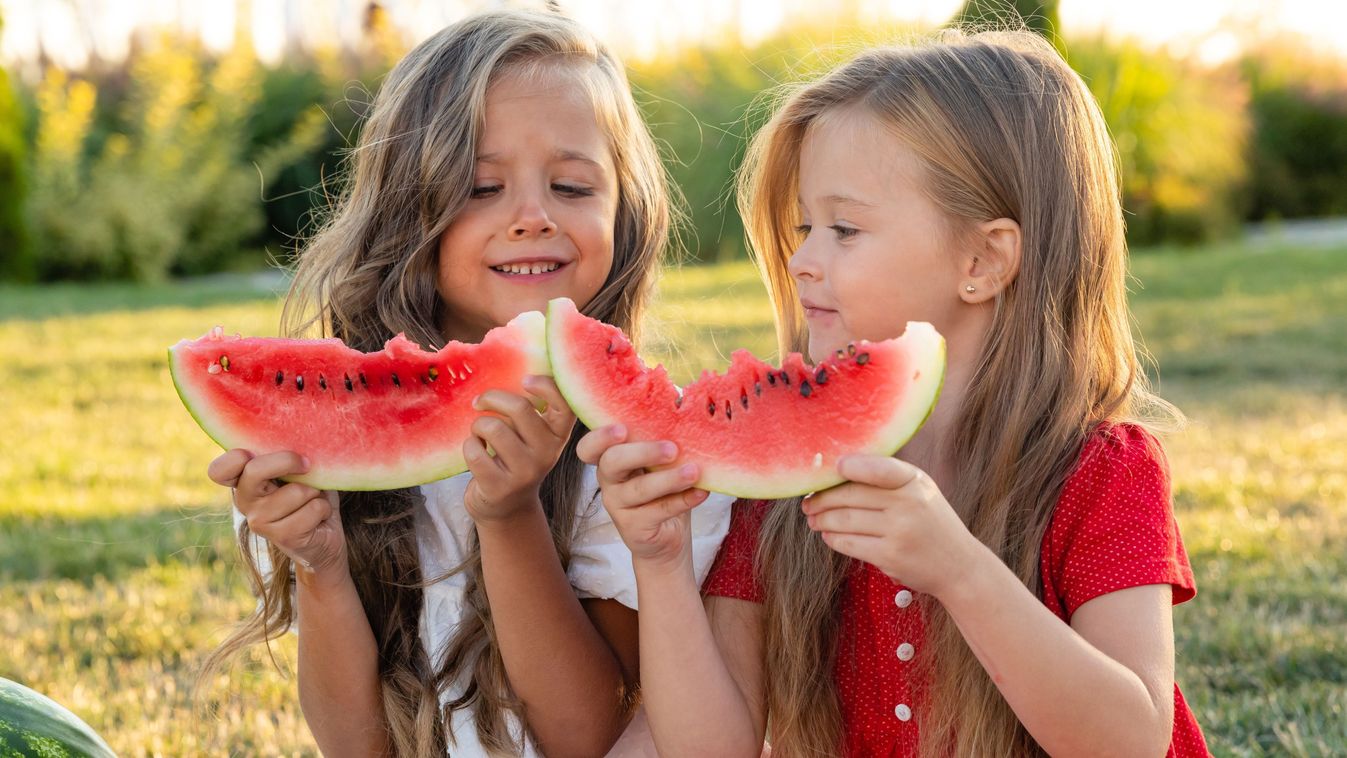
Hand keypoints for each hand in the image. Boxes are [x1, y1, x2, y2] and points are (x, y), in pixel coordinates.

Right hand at [207, 449, 346, 582]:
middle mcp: (245, 501)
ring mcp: (260, 521)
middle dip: (288, 460)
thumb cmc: (309, 493)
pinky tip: (318, 518)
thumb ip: (289, 456)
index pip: (219, 470)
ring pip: (296, 491)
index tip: (259, 454)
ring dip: (315, 492)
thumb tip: (302, 443)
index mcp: (243, 480)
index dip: (234, 457)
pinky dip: (324, 508)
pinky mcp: (282, 536)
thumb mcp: (298, 470)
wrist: (324, 536)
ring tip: (312, 501)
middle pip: (254, 470)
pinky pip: (313, 509)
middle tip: (306, 464)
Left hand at [463, 375, 574, 522]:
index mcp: (558, 435)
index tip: (525, 380)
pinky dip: (468, 445)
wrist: (506, 507)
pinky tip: (476, 453)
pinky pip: (474, 450)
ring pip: (493, 428)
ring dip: (477, 425)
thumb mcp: (532, 436)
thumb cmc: (515, 459)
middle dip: (492, 398)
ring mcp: (524, 472)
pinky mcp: (499, 487)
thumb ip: (529, 410)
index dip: (545, 386)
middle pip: (520, 408)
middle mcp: (547, 453)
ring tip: (479, 434)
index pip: (565, 404)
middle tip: (479, 403)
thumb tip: (508, 370)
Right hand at [577, 424, 709, 567]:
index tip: (623, 429)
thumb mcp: (660, 464)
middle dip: (642, 452)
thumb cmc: (663, 490)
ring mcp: (618, 506)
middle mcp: (608, 481)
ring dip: (669, 479)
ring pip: (639, 489)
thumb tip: (686, 420)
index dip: (599, 437)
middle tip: (672, 449)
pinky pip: (659, 510)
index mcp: (610, 459)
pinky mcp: (633, 527)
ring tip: (694, 472)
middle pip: (612, 461)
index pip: (589, 447)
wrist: (666, 538)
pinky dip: (683, 500)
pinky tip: (701, 492)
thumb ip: (662, 445)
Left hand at [802, 455, 981, 599]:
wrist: (959, 565)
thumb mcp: (919, 491)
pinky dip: (833, 538)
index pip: (878, 467)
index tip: (832, 467)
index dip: (851, 466)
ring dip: (822, 519)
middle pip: (851, 495)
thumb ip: (886, 478)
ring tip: (813, 519)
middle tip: (807, 502)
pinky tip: (828, 534)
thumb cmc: (929, 521)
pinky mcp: (890, 556)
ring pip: (845, 520)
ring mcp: (899, 531)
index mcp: (914, 481)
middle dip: (821, 499)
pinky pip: (849, 543)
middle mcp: (908, 503)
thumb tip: (835, 470)